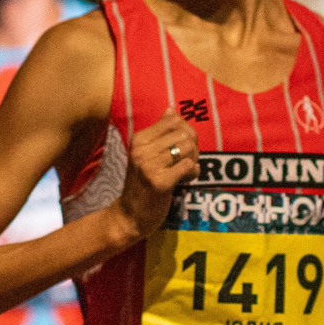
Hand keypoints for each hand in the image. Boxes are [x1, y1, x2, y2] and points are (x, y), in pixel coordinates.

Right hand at [111, 109, 199, 237]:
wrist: (130, 215)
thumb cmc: (142, 183)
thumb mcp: (146, 154)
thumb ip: (159, 132)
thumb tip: (171, 109)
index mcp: (139, 139)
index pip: (174, 121)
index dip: (185, 133)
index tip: (181, 149)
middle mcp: (142, 150)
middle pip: (185, 134)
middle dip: (192, 148)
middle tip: (185, 163)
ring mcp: (149, 166)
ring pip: (189, 149)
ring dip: (193, 161)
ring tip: (184, 172)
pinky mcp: (159, 182)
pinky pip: (189, 167)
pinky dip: (192, 174)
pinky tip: (184, 181)